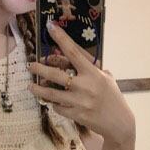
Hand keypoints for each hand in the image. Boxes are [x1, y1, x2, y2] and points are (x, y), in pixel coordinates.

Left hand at [28, 21, 135, 145]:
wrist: (119, 123)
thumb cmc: (113, 97)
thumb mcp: (106, 78)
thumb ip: (91, 68)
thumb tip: (74, 56)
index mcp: (93, 73)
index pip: (73, 52)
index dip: (61, 38)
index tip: (50, 26)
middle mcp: (85, 86)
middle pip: (55, 74)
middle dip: (40, 68)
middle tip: (30, 65)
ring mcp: (79, 102)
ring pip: (52, 94)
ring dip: (39, 89)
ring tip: (31, 86)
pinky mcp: (76, 115)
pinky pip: (58, 108)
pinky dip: (54, 104)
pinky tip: (52, 102)